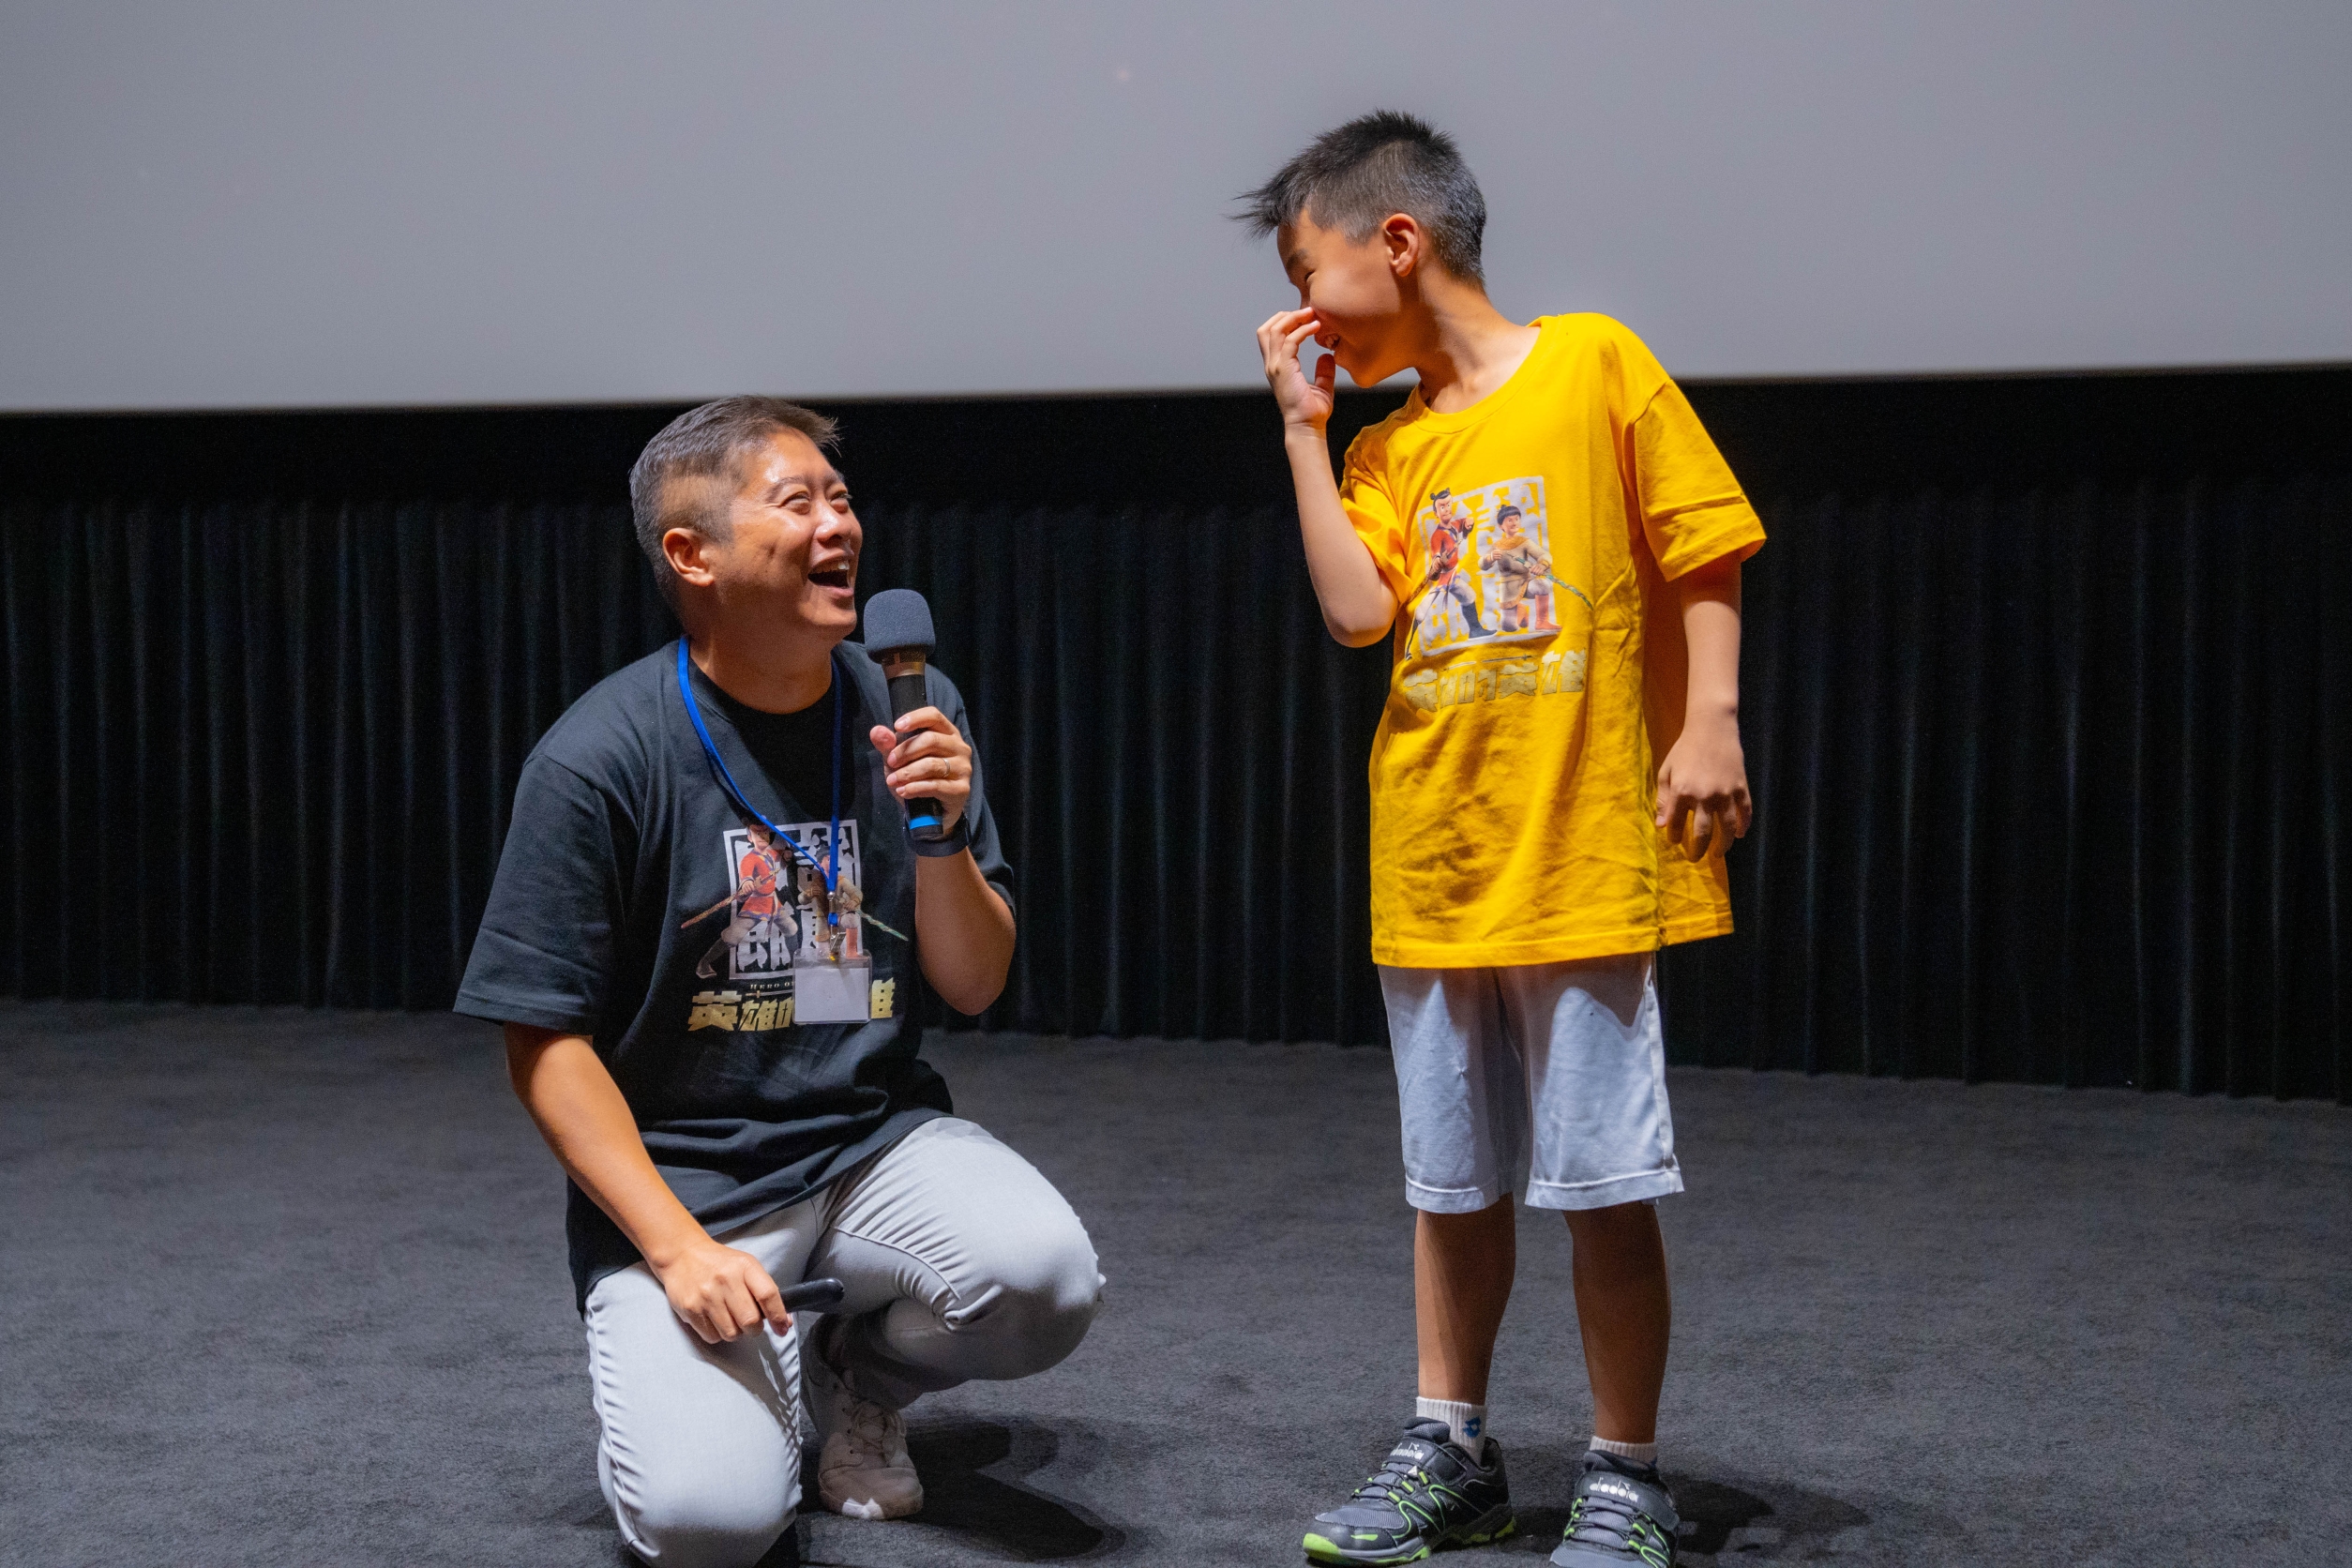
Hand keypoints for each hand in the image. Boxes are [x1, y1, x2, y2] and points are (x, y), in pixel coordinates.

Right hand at [654, 1236, 791, 1344]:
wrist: (682, 1255)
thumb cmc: (719, 1263)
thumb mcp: (746, 1266)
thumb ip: (764, 1290)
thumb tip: (784, 1321)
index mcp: (745, 1267)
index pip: (768, 1295)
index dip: (778, 1316)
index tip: (782, 1328)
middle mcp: (726, 1280)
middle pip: (750, 1321)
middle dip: (754, 1328)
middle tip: (749, 1322)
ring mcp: (707, 1296)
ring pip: (731, 1333)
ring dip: (735, 1332)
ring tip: (729, 1317)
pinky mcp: (690, 1309)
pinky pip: (712, 1337)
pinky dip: (716, 1333)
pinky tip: (713, 1318)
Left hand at [869, 707, 971, 832]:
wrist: (931, 814)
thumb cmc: (917, 780)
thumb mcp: (899, 762)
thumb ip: (888, 746)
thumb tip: (876, 731)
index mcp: (947, 734)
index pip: (934, 716)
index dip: (916, 718)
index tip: (896, 726)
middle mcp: (959, 748)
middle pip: (931, 740)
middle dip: (906, 751)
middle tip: (890, 762)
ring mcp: (963, 769)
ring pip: (932, 764)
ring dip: (907, 773)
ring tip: (892, 781)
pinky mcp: (962, 789)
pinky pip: (936, 785)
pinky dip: (916, 788)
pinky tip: (903, 791)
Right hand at [1257, 307, 1335, 433]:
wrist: (1307, 427)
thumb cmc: (1312, 412)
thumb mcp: (1322, 387)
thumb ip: (1324, 371)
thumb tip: (1327, 356)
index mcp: (1277, 367)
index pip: (1271, 336)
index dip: (1285, 322)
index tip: (1306, 317)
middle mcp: (1272, 365)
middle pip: (1267, 329)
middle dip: (1285, 315)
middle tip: (1307, 311)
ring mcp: (1276, 366)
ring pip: (1274, 330)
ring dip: (1293, 318)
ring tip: (1311, 314)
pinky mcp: (1284, 369)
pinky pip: (1290, 341)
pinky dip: (1302, 330)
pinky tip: (1316, 327)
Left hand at [1655, 714, 1752, 861]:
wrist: (1711, 729)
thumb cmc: (1684, 750)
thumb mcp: (1666, 771)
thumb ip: (1662, 799)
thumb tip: (1661, 826)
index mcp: (1682, 792)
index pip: (1677, 825)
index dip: (1675, 837)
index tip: (1675, 842)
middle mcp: (1704, 796)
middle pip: (1703, 833)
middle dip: (1698, 850)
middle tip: (1695, 858)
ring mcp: (1725, 793)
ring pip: (1727, 827)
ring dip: (1724, 845)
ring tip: (1718, 854)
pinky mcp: (1741, 787)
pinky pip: (1745, 812)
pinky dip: (1744, 825)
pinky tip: (1740, 834)